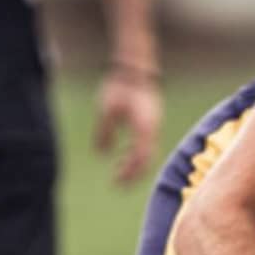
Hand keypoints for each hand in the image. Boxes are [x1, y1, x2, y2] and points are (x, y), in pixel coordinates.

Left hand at [96, 65, 162, 184]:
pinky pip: (146, 144)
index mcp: (143, 128)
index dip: (129, 172)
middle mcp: (152, 129)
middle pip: (147, 159)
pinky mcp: (151, 122)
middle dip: (133, 174)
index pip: (140, 158)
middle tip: (117, 184)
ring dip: (135, 164)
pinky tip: (123, 155)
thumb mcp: (106, 110)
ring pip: (148, 153)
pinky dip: (136, 153)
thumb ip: (104, 133)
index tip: (115, 181)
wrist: (135, 71)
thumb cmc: (120, 88)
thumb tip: (101, 154)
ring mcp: (153, 126)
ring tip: (118, 170)